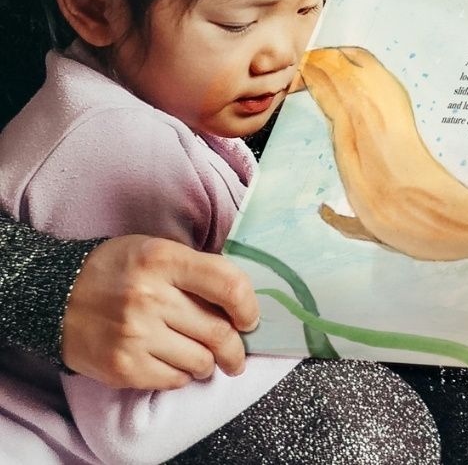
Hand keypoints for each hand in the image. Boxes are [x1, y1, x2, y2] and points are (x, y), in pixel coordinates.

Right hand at [62, 236, 259, 389]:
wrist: (55, 298)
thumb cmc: (116, 269)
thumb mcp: (156, 249)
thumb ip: (195, 268)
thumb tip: (238, 297)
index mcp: (163, 260)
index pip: (227, 283)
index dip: (249, 305)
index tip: (250, 317)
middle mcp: (151, 297)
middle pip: (218, 331)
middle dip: (237, 349)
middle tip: (237, 354)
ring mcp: (135, 336)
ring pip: (199, 361)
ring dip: (209, 363)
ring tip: (205, 358)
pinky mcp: (122, 368)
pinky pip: (172, 380)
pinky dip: (182, 375)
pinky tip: (176, 364)